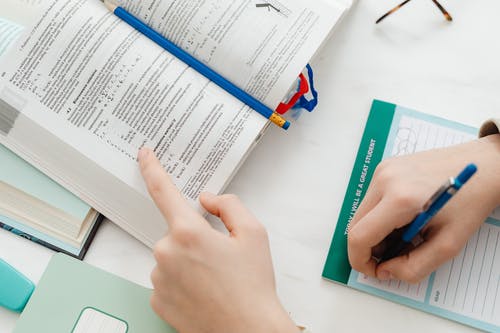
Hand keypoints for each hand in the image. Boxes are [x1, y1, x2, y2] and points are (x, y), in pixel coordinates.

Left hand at [138, 148, 298, 332]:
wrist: (247, 331)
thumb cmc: (252, 287)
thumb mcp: (254, 233)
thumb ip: (228, 205)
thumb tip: (207, 200)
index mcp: (188, 232)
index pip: (163, 191)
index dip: (152, 168)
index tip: (144, 155)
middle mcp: (166, 253)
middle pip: (176, 231)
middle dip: (195, 237)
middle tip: (221, 258)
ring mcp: (159, 278)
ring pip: (171, 256)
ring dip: (188, 261)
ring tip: (215, 279)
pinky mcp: (157, 300)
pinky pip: (166, 278)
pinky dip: (182, 280)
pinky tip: (203, 291)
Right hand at [348, 135, 499, 283]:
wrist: (484, 166)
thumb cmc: (470, 201)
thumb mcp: (448, 245)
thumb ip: (414, 267)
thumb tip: (387, 270)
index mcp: (400, 199)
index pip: (359, 237)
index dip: (361, 261)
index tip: (375, 270)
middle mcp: (385, 180)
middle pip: (355, 225)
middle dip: (369, 248)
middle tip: (393, 256)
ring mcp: (383, 170)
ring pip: (361, 213)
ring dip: (375, 231)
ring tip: (404, 234)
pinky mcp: (385, 166)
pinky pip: (370, 199)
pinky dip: (380, 215)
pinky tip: (404, 217)